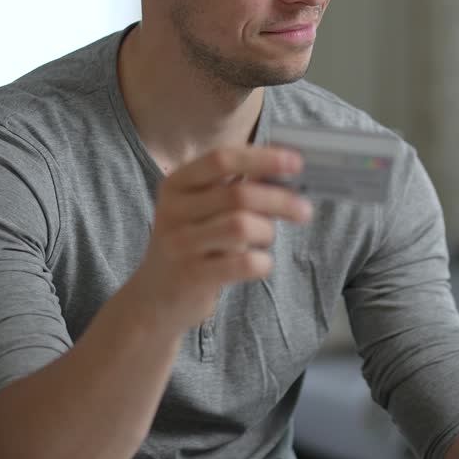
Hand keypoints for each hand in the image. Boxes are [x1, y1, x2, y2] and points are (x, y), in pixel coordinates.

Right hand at [127, 146, 311, 333]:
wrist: (154, 299)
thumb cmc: (190, 245)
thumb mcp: (201, 210)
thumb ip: (233, 188)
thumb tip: (284, 167)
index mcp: (176, 184)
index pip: (222, 159)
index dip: (262, 158)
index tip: (296, 162)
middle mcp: (172, 210)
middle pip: (238, 194)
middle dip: (280, 201)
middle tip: (304, 211)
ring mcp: (179, 244)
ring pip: (242, 226)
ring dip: (267, 232)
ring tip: (266, 240)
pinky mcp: (191, 276)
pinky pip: (243, 263)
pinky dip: (262, 262)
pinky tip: (260, 264)